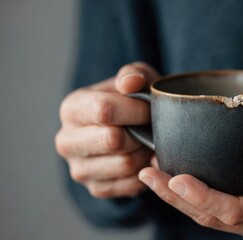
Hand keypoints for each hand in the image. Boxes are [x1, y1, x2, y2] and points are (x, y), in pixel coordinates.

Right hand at [56, 62, 158, 197]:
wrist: (132, 129)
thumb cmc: (133, 100)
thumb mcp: (136, 78)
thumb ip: (132, 74)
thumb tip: (129, 83)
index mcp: (72, 109)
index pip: (104, 110)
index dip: (136, 110)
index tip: (151, 109)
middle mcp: (67, 141)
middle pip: (113, 140)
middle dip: (141, 133)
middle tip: (152, 127)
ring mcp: (79, 169)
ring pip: (125, 164)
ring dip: (146, 152)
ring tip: (150, 141)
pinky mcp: (96, 188)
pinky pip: (130, 184)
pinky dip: (146, 171)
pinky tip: (146, 158)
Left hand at [139, 136, 242, 238]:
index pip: (235, 210)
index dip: (203, 197)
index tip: (176, 178)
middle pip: (211, 218)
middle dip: (176, 198)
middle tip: (147, 173)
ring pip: (208, 220)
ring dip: (178, 200)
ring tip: (151, 176)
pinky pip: (215, 216)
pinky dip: (192, 200)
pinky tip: (176, 183)